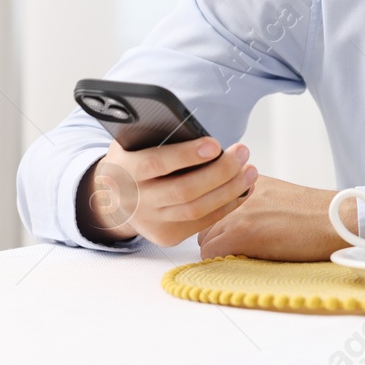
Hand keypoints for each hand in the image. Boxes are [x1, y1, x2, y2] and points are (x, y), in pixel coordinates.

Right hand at [78, 137, 255, 246]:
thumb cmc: (133, 160)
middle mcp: (136, 201)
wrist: (113, 198)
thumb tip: (193, 127)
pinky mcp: (168, 236)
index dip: (186, 155)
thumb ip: (155, 136)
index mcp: (124, 171)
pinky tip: (244, 188)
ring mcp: (152, 222)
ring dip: (230, 189)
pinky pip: (204, 222)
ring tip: (250, 170)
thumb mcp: (133, 144)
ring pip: (198, 210)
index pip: (155, 164)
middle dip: (220, 171)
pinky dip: (228, 204)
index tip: (215, 144)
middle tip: (242, 152)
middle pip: (184, 191)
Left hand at [197, 175, 356, 261]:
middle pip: (204, 219)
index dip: (216, 218)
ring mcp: (238, 211)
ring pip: (205, 237)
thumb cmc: (315, 213)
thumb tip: (228, 218)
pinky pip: (211, 253)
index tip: (227, 227)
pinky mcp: (242, 232)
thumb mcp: (277, 192)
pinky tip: (246, 258)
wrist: (337, 221)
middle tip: (241, 243)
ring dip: (220, 248)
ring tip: (248, 251)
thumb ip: (250, 197)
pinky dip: (222, 260)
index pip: (210, 198)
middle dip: (216, 234)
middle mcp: (237, 189)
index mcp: (247, 177)